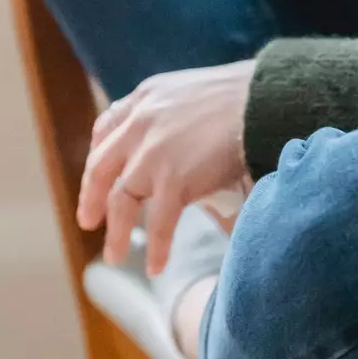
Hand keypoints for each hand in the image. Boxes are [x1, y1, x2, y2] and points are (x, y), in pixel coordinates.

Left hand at [77, 61, 254, 274]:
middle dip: (92, 197)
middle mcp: (141, 122)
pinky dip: (156, 248)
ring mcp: (153, 152)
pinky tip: (155, 267)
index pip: (107, 128)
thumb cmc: (247, 96)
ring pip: (121, 201)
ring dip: (116, 233)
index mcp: (147, 97)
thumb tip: (179, 140)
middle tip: (88, 221)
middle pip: (102, 167)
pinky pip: (158, 223)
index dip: (98, 156)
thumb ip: (175, 113)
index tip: (97, 176)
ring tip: (114, 257)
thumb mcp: (195, 91)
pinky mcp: (174, 179)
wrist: (268, 100)